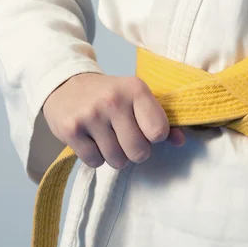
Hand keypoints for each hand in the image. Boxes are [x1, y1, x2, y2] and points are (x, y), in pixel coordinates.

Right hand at [43, 72, 184, 168]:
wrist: (67, 84)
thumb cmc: (111, 95)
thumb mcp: (138, 99)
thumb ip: (163, 120)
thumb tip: (180, 141)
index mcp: (136, 89)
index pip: (158, 131)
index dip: (155, 137)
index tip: (146, 130)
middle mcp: (113, 101)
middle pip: (139, 152)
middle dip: (136, 151)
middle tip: (127, 139)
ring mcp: (90, 115)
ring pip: (117, 160)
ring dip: (116, 156)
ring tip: (109, 139)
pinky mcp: (70, 130)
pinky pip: (94, 162)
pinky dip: (96, 158)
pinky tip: (92, 140)